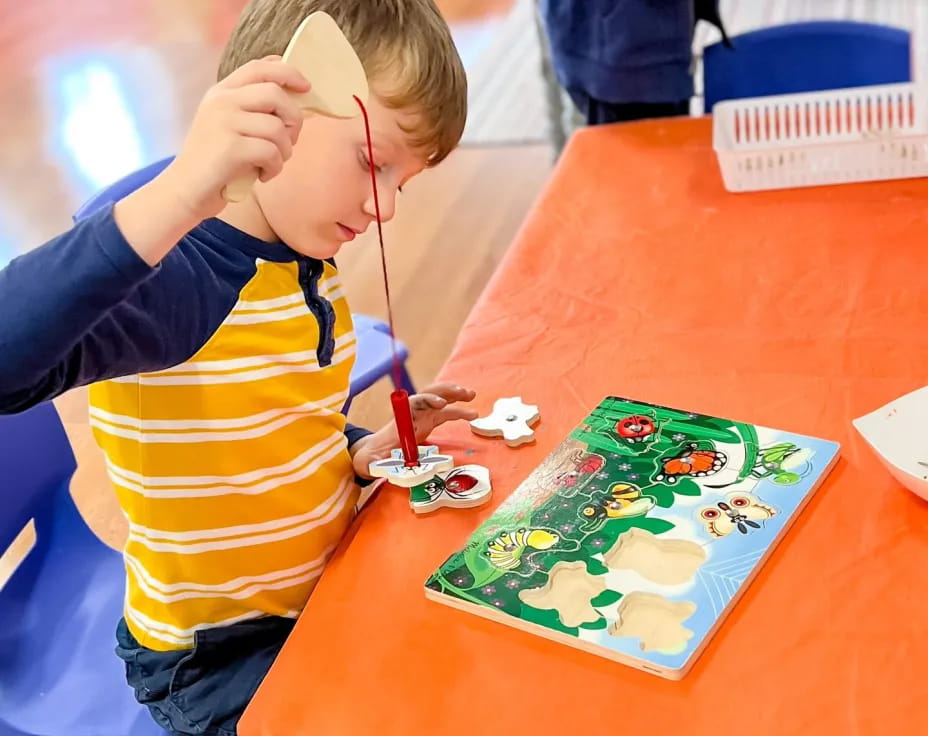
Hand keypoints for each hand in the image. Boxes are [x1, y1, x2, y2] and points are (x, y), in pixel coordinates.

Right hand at [162, 56, 309, 221]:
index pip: (259, 68)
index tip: (305, 86)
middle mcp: (221, 102)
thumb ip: (253, 109)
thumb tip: (295, 99)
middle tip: (289, 140)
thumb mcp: (230, 126)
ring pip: (277, 127)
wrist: (185, 191)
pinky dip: (275, 168)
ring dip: (285, 150)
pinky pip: (272, 152)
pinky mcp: (230, 148)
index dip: (288, 73)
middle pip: (275, 94)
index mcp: (221, 92)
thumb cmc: (216, 163)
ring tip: (272, 163)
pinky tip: (263, 175)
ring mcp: (224, 122)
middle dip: (294, 119)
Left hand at [350, 383, 477, 478]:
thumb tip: (374, 466)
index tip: (441, 404)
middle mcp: (412, 414)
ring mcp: (422, 415)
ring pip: (440, 399)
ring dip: (455, 394)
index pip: (414, 404)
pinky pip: (446, 412)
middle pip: (429, 394)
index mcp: (400, 421)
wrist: (377, 453)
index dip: (427, 401)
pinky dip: (459, 411)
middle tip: (462, 393)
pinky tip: (473, 414)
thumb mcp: (371, 461)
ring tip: (471, 395)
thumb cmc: (374, 457)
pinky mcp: (429, 421)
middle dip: (446, 391)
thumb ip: (373, 464)